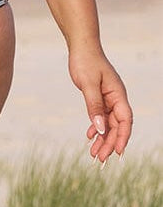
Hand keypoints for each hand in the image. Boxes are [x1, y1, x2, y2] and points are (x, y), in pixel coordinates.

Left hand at [68, 47, 132, 162]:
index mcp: (118, 94)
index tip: (118, 152)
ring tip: (94, 154)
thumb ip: (94, 106)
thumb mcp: (88, 84)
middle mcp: (115, 98)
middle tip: (100, 158)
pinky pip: (100, 116)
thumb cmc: (86, 61)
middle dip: (110, 143)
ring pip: (108, 123)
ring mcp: (108, 98)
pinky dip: (96, 127)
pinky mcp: (99, 97)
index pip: (125, 120)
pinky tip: (90, 136)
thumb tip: (100, 129)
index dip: (122, 137)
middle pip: (116, 125)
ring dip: (102, 138)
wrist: (81, 47)